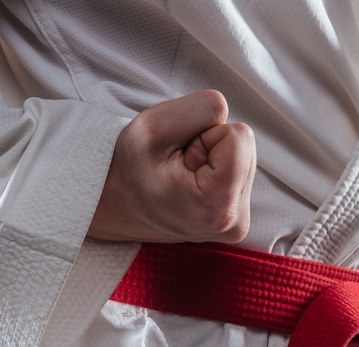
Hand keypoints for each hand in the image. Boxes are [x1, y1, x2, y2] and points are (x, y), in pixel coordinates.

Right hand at [87, 90, 255, 243]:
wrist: (113, 207)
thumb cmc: (127, 170)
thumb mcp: (153, 127)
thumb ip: (200, 109)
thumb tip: (227, 112)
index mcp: (216, 206)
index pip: (239, 135)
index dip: (204, 135)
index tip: (178, 158)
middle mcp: (234, 223)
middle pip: (245, 146)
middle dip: (210, 146)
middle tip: (176, 167)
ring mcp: (237, 225)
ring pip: (243, 156)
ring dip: (212, 158)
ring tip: (180, 177)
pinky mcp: (236, 222)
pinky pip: (240, 171)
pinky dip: (216, 171)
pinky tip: (189, 186)